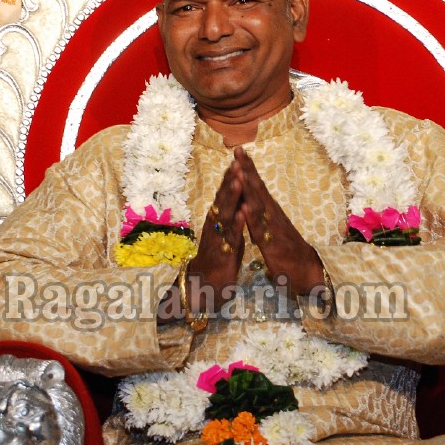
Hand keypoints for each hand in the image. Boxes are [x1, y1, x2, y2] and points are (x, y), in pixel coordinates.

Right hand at [183, 157, 245, 313]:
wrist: (204, 285)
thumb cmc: (218, 257)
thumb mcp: (227, 233)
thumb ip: (231, 217)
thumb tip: (237, 200)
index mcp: (219, 219)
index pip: (225, 195)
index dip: (231, 177)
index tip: (239, 160)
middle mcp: (215, 225)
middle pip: (223, 198)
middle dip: (230, 180)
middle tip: (237, 161)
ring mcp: (218, 237)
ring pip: (225, 213)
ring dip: (232, 196)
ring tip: (238, 179)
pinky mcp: (223, 252)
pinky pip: (231, 235)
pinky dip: (236, 223)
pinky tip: (241, 212)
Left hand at [232, 146, 324, 295]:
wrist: (307, 272)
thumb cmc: (288, 251)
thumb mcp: (273, 230)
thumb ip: (265, 216)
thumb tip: (255, 202)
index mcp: (271, 212)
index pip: (257, 187)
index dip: (248, 169)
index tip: (239, 152)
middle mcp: (273, 216)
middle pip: (258, 189)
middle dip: (248, 170)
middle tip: (239, 150)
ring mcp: (274, 229)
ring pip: (259, 205)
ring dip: (249, 188)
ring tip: (240, 171)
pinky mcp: (272, 245)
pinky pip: (261, 230)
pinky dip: (253, 219)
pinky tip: (244, 207)